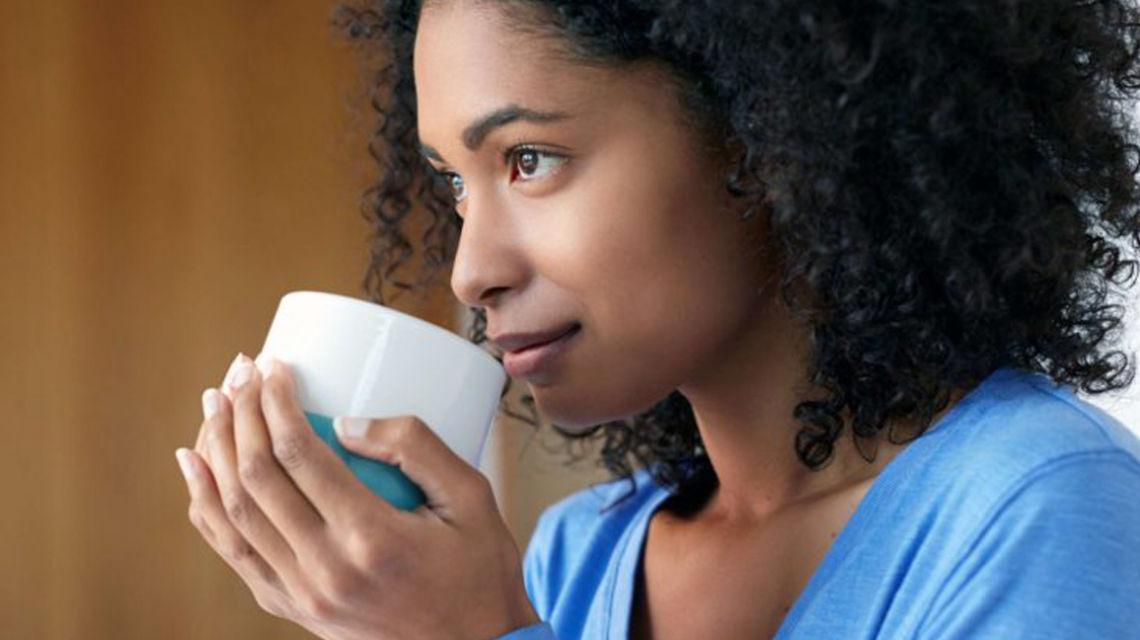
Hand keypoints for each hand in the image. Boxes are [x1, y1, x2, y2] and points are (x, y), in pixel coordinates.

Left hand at [175, 353, 539, 639]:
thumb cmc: (481, 570)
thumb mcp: (471, 497)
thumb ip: (416, 448)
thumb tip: (347, 420)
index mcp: (370, 538)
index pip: (300, 454)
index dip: (276, 401)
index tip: (275, 365)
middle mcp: (325, 570)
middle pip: (256, 477)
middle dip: (240, 413)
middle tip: (241, 371)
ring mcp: (302, 594)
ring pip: (232, 514)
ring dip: (215, 450)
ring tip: (214, 403)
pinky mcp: (292, 608)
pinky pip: (233, 552)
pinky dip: (206, 505)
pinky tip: (197, 467)